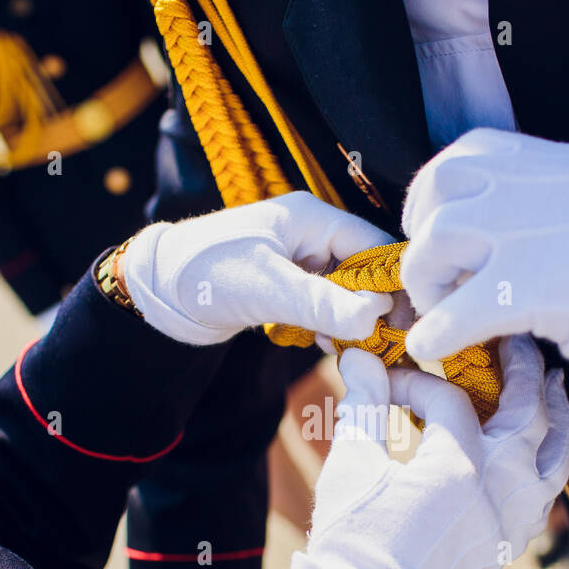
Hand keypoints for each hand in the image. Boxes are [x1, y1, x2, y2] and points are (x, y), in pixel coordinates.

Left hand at [122, 191, 394, 345]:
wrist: (156, 292)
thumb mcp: (266, 289)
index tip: (412, 322)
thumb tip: (374, 319)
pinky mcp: (289, 284)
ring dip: (355, 321)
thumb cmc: (204, 276)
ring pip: (348, 290)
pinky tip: (330, 347)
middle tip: (392, 345)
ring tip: (362, 351)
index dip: (396, 283)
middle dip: (378, 307)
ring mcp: (300, 259)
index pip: (374, 244)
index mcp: (311, 217)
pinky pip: (327, 304)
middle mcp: (311, 233)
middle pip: (366, 269)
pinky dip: (333, 326)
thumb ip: (321, 304)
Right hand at [292, 335, 568, 568]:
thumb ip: (363, 405)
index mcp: (458, 468)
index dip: (419, 381)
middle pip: (528, 412)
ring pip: (556, 454)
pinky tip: (542, 443)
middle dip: (520, 370)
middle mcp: (500, 490)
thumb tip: (359, 354)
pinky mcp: (512, 541)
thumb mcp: (352, 467)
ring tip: (552, 383)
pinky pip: (549, 491)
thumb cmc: (354, 544)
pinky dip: (551, 458)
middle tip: (512, 338)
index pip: (450, 400)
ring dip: (556, 413)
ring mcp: (513, 520)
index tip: (390, 379)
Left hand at [399, 127, 568, 465]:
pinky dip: (435, 332)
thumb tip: (476, 236)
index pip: (474, 150)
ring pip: (440, 238)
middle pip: (445, 184)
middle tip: (434, 282)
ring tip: (443, 315)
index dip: (435, 194)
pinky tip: (439, 348)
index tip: (434, 237)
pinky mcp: (552, 290)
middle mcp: (562, 186)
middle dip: (421, 235)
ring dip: (425, 282)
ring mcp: (555, 233)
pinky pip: (459, 308)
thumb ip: (548, 213)